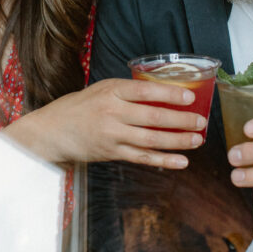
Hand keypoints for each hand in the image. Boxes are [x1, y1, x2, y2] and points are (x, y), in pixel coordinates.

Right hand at [6, 78, 207, 168]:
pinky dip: (164, 161)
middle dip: (181, 121)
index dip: (170, 94)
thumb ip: (128, 91)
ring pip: (151, 140)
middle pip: (153, 117)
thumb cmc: (80, 106)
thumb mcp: (102, 89)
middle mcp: (112, 112)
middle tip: (201, 122)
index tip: (191, 97)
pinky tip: (181, 162)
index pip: (146, 91)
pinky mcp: (112, 153)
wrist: (51, 131)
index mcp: (111, 90)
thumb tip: (164, 94)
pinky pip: (142, 158)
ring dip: (177, 141)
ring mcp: (112, 135)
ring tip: (197, 140)